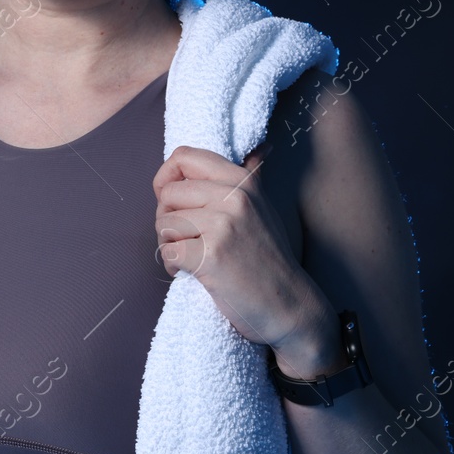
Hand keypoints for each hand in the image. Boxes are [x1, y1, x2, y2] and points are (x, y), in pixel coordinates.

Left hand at [152, 143, 334, 369]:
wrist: (289, 305)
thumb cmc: (268, 259)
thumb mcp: (263, 208)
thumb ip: (251, 177)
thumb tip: (260, 147)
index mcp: (242, 181)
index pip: (183, 157)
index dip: (166, 179)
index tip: (174, 201)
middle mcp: (234, 197)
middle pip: (167, 193)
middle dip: (167, 219)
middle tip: (188, 239)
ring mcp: (223, 226)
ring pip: (163, 223)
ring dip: (170, 244)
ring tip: (192, 257)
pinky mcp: (211, 257)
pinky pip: (167, 251)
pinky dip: (172, 266)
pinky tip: (190, 272)